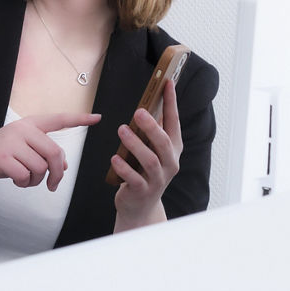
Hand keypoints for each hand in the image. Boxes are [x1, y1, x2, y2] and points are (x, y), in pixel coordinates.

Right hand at [0, 112, 101, 191]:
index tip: (97, 118)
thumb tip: (64, 168)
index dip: (79, 119)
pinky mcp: (2, 157)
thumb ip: (42, 154)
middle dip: (57, 174)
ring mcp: (11, 142)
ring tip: (25, 179)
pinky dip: (24, 183)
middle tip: (53, 185)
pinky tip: (16, 181)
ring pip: (40, 167)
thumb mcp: (22, 151)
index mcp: (29, 124)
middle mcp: (22, 129)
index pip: (58, 119)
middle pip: (54, 153)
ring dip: (37, 181)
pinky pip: (26, 176)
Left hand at [111, 79, 182, 230]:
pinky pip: (135, 179)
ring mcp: (158, 179)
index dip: (171, 103)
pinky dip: (125, 168)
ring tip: (122, 131)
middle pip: (163, 142)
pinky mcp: (143, 191)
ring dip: (135, 144)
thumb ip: (152, 131)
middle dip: (152, 126)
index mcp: (173, 149)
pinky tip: (115, 158)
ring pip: (150, 160)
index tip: (167, 84)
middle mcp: (170, 163)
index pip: (174, 122)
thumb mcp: (152, 150)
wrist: (141, 207)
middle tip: (138, 111)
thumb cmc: (145, 172)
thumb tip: (147, 103)